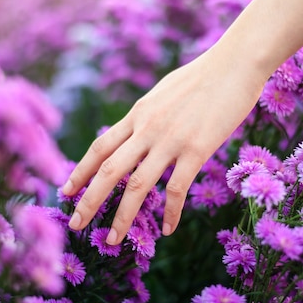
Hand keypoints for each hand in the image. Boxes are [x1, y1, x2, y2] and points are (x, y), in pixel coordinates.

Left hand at [62, 46, 266, 243]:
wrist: (236, 62)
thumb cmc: (204, 76)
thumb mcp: (164, 92)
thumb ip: (149, 113)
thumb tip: (139, 127)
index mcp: (138, 114)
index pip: (100, 147)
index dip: (80, 171)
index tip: (65, 190)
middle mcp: (147, 128)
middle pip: (109, 169)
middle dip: (88, 199)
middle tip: (74, 223)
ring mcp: (171, 140)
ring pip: (137, 186)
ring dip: (121, 216)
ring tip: (112, 240)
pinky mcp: (197, 149)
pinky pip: (177, 189)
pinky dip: (171, 213)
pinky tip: (169, 229)